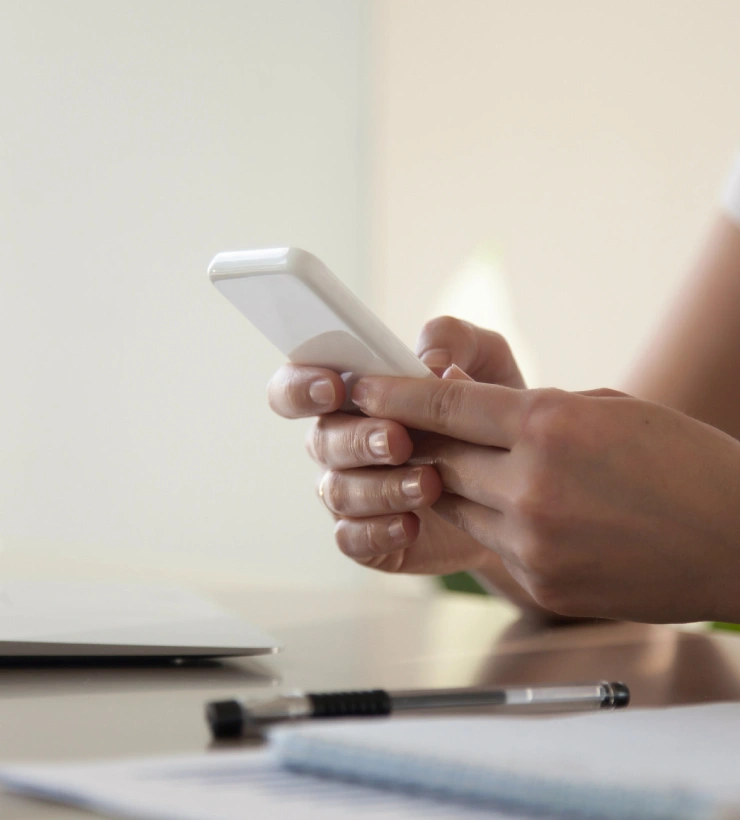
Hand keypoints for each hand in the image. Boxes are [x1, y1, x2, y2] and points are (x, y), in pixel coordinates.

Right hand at [268, 317, 549, 612]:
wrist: (522, 484)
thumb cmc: (490, 412)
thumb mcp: (487, 362)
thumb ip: (455, 340)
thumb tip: (429, 361)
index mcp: (352, 396)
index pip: (296, 387)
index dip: (301, 387)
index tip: (334, 387)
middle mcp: (341, 443)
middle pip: (321, 440)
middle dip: (358, 439)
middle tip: (400, 440)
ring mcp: (351, 492)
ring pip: (338, 491)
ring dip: (380, 487)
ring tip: (428, 484)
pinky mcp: (368, 538)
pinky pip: (351, 538)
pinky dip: (379, 531)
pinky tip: (412, 524)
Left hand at [347, 373, 739, 622]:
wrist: (739, 538)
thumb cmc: (682, 461)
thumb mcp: (606, 408)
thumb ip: (532, 410)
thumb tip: (474, 410)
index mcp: (548, 425)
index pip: (445, 405)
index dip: (394, 394)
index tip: (361, 387)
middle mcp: (531, 484)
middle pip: (437, 458)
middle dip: (415, 442)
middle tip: (399, 428)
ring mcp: (532, 540)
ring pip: (456, 504)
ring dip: (452, 484)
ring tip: (470, 468)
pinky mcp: (540, 582)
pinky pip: (491, 544)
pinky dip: (493, 522)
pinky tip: (523, 511)